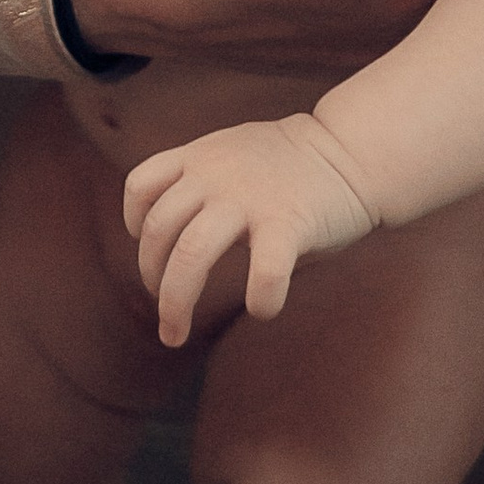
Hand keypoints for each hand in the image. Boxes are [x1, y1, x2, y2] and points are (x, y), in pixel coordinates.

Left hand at [122, 113, 375, 344]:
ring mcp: (250, 198)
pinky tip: (263, 308)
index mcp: (200, 158)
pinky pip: (264, 272)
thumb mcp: (232, 155)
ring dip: (176, 302)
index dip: (134, 224)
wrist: (349, 151)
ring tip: (175, 333)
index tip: (148, 250)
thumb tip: (178, 241)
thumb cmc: (290, 165)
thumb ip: (203, 185)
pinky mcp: (289, 222)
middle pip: (159, 231)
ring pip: (192, 253)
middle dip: (153, 281)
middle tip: (165, 314)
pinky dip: (259, 299)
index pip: (141, 186)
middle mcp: (216, 175)